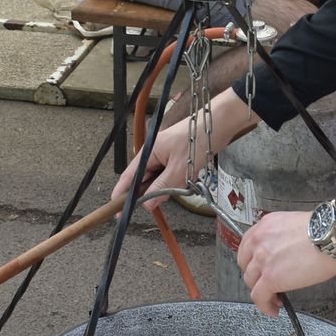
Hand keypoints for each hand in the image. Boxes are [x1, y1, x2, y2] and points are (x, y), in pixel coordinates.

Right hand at [112, 91, 257, 203]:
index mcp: (148, 153)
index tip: (116, 213)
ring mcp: (163, 155)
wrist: (219, 123)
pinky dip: (175, 180)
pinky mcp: (174, 157)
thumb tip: (146, 205)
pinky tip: (187, 178)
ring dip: (167, 186)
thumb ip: (162, 188)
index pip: (128, 178)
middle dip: (151, 192)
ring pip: (157, 178)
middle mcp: (152, 153)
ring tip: (183, 180)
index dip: (121, 196)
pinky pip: (168, 174)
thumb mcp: (180, 169)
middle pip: (143, 180)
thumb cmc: (197, 141)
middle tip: (163, 198)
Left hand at [237, 210, 335, 314]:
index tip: (260, 267)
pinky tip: (274, 309)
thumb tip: (287, 254)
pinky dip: (265, 306)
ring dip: (261, 291)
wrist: (332, 235)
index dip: (252, 260)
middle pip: (246, 264)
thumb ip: (283, 239)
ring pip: (250, 281)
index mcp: (266, 225)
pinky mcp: (270, 278)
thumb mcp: (296, 226)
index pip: (247, 245)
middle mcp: (260, 240)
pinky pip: (259, 297)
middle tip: (266, 283)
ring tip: (274, 298)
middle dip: (255, 275)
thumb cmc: (325, 230)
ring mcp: (262, 260)